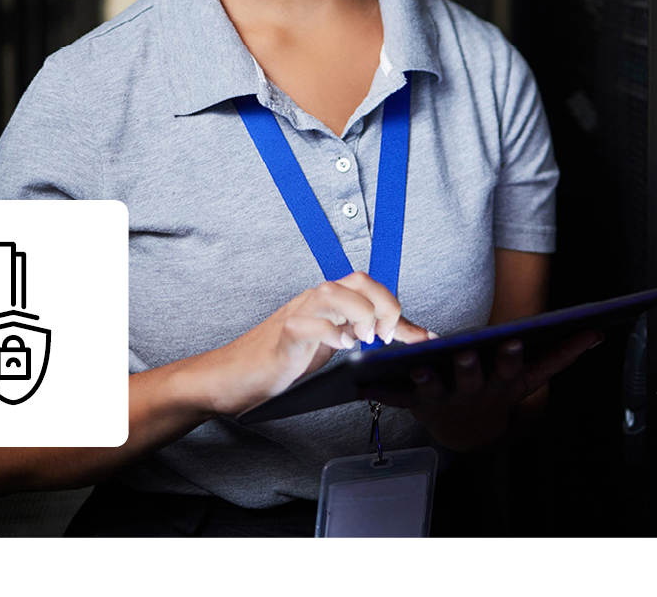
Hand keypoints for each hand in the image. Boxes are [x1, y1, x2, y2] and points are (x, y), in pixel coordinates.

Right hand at [192, 271, 430, 417]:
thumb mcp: (329, 346)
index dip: (398, 307)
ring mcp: (297, 315)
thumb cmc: (282, 362)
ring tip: (368, 340)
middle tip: (391, 337)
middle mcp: (314, 301)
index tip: (423, 337)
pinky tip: (342, 347)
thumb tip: (405, 338)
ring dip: (360, 313)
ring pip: (333, 293)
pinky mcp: (283, 336)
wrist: (233, 376)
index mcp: (327, 302)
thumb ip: (360, 336)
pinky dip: (330, 333)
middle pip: (357, 280)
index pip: (369, 287)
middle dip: (385, 304)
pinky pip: (308, 324)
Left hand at [368, 328, 601, 452]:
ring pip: (436, 389)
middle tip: (464, 353)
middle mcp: (476, 394)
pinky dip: (381, 391)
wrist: (468, 431)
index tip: (513, 342)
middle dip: (470, 367)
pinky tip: (364, 382)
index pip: (513, 370)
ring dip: (427, 379)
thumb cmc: (498, 387)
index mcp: (504, 384)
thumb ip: (562, 353)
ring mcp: (447, 400)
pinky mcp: (418, 404)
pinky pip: (398, 398)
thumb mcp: (530, 376)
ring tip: (417, 365)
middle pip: (474, 379)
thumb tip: (598, 332)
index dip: (514, 358)